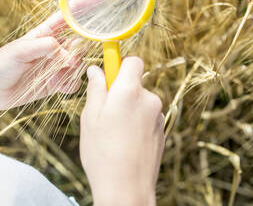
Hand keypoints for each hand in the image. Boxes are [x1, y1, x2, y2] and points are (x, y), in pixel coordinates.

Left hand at [0, 0, 100, 111]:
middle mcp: (53, 48)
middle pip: (79, 43)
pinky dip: (70, 85)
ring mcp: (55, 65)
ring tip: (56, 75)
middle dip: (80, 50)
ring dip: (73, 70)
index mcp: (44, 33)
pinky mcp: (55, 83)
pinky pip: (73, 82)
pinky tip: (58, 86)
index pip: (67, 16)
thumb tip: (67, 55)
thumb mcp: (19, 51)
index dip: (82, 6)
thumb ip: (44, 48)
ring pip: (78, 64)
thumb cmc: (0, 65)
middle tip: (69, 60)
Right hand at [80, 57, 164, 205]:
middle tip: (104, 112)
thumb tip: (96, 70)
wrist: (127, 190)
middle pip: (135, 83)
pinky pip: (146, 117)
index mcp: (129, 91)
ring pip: (140, 101)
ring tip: (113, 133)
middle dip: (120, 91)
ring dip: (128, 109)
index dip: (120, 64)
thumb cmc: (103, 154)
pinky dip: (137, 123)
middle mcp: (148, 99)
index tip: (109, 73)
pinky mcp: (162, 130)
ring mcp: (158, 116)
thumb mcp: (90, 118)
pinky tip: (125, 142)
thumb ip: (95, 89)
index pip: (134, 61)